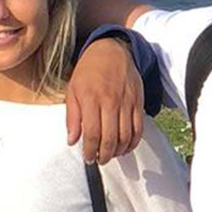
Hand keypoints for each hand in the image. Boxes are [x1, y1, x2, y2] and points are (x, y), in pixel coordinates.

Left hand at [66, 39, 143, 162]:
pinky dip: (133, 142)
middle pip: (110, 138)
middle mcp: (110, 102)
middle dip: (104, 155)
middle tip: (99, 161)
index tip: (87, 158)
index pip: (91, 133)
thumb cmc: (88, 71)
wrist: (112, 51)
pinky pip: (139, 128)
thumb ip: (72, 117)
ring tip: (110, 155)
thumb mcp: (72, 90)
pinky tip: (125, 147)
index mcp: (91, 99)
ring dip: (118, 151)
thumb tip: (72, 140)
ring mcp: (127, 103)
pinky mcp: (138, 103)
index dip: (89, 150)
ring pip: (126, 136)